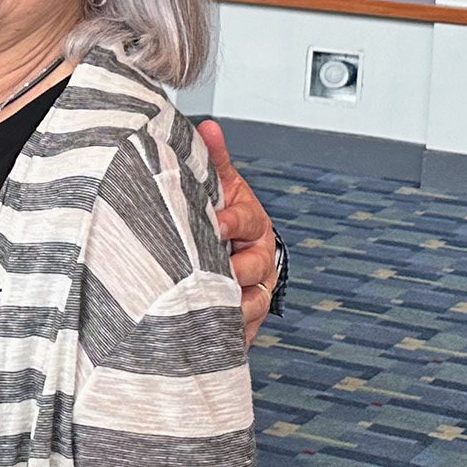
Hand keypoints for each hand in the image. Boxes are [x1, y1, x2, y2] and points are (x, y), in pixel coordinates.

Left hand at [199, 119, 277, 343]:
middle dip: (232, 270)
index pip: (244, 222)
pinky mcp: (247, 316)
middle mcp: (260, 258)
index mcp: (253, 224)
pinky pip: (244, 331)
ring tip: (207, 310)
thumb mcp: (217, 184)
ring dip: (232, 307)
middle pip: (254, 267)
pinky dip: (231, 336)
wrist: (230, 244)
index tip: (212, 224)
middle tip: (206, 274)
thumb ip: (213, 159)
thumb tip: (208, 127)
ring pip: (253, 303)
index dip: (228, 223)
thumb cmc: (220, 212)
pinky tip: (207, 339)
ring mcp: (256, 288)